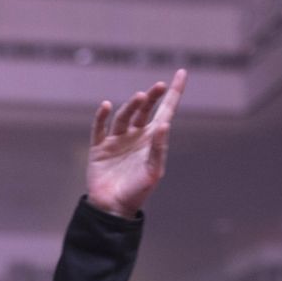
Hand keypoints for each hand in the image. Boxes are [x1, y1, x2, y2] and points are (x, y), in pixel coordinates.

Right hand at [85, 69, 186, 219]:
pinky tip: (107, 106)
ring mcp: (117, 140)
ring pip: (124, 116)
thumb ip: (159, 148)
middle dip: (152, 97)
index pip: (165, 111)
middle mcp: (135, 135)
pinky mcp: (99, 147)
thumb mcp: (154, 171)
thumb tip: (163, 124)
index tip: (182, 73)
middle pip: (145, 109)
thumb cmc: (138, 191)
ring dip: (131, 105)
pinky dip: (102, 116)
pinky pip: (99, 127)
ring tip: (139, 97)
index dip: (174, 92)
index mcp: (152, 139)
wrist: (113, 208)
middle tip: (158, 87)